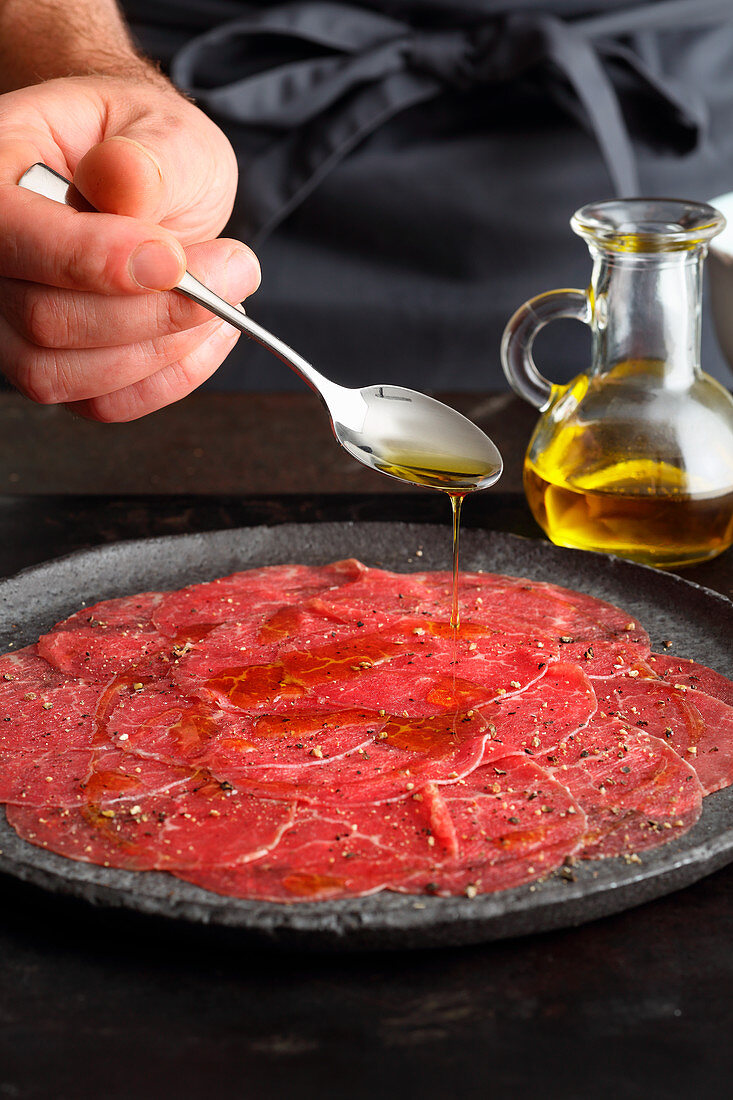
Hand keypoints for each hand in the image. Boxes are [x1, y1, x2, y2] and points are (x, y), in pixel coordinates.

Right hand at [0, 73, 259, 419]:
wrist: (153, 186)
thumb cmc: (148, 151)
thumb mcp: (164, 128)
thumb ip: (147, 157)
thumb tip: (122, 183)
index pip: (10, 235)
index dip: (92, 260)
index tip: (173, 260)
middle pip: (45, 320)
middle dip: (155, 308)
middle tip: (234, 268)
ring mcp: (13, 322)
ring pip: (67, 375)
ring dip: (163, 349)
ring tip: (224, 299)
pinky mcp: (56, 367)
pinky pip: (101, 402)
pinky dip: (167, 378)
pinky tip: (205, 335)